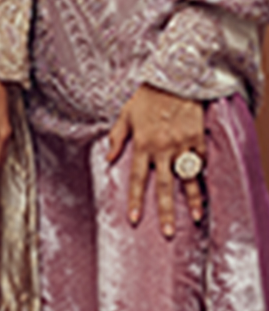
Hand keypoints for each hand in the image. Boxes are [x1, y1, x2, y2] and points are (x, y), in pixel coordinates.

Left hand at [107, 83, 204, 236]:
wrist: (175, 77)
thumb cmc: (148, 95)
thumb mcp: (125, 114)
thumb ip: (116, 137)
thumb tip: (108, 158)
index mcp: (142, 145)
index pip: (136, 179)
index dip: (135, 201)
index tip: (133, 220)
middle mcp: (162, 149)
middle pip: (164, 187)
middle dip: (165, 212)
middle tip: (169, 232)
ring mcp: (182, 145)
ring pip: (187, 178)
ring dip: (192, 199)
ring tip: (195, 217)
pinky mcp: (197, 138)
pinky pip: (200, 160)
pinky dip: (200, 172)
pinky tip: (202, 186)